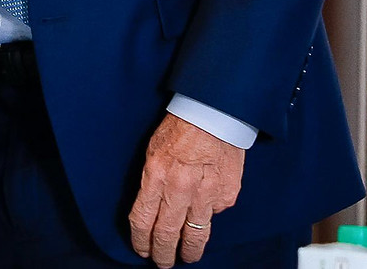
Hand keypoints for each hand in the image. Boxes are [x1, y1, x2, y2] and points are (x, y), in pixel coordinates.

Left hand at [127, 114, 244, 265]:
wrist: (215, 113)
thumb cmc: (181, 126)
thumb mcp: (153, 151)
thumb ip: (153, 182)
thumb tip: (153, 208)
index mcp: (156, 176)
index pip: (143, 221)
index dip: (140, 241)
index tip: (142, 250)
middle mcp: (180, 189)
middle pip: (167, 235)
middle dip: (162, 254)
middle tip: (162, 262)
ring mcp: (206, 194)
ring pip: (195, 235)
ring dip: (188, 251)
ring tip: (186, 257)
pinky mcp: (227, 195)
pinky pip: (215, 214)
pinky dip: (209, 217)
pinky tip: (205, 214)